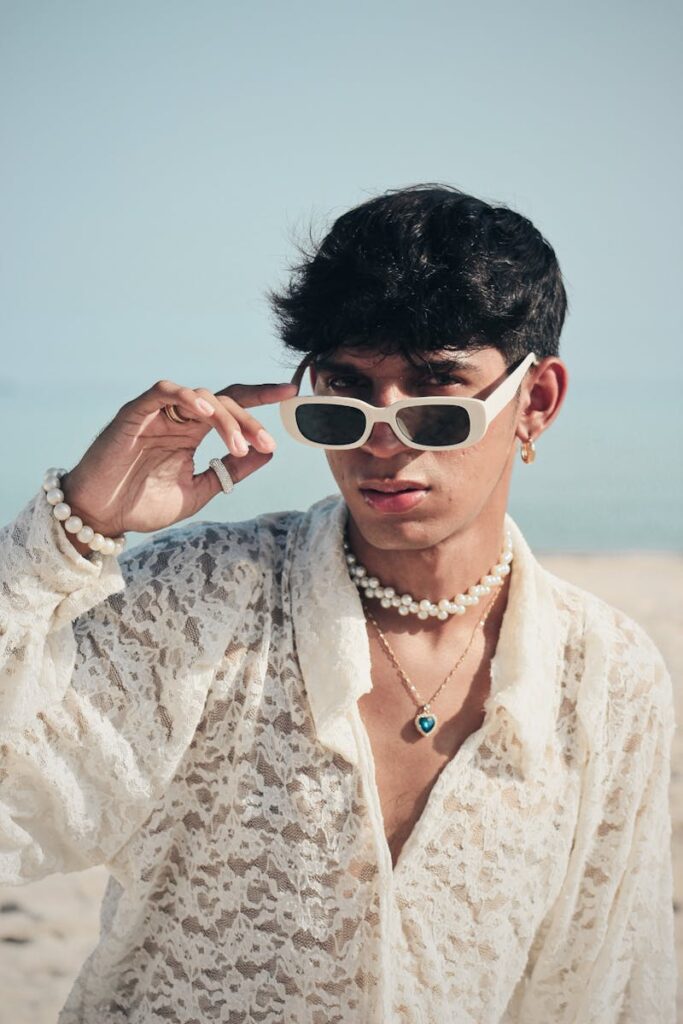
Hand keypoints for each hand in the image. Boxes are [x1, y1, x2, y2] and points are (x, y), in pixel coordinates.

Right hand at [58, 378, 298, 537]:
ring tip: (237, 446)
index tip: (291, 393)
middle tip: (265, 444)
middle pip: (223, 401)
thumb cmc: (143, 504)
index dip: (261, 397)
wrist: (102, 518)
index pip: (232, 405)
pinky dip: (186, 396)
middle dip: (249, 421)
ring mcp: (156, 413)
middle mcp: (178, 418)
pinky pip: (163, 391)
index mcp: (193, 432)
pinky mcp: (134, 414)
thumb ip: (231, 471)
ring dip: (224, 417)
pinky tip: (205, 412)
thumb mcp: (199, 490)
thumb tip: (267, 452)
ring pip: (199, 395)